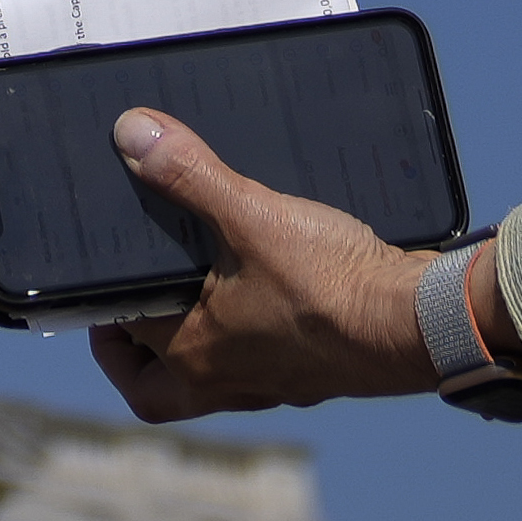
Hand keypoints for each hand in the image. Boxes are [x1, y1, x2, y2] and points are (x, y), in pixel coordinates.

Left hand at [81, 111, 470, 424]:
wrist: (422, 325)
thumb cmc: (332, 287)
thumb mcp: (250, 216)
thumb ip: (188, 175)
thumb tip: (130, 133)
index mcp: (195, 359)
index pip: (126, 355)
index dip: (104, 323)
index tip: (99, 287)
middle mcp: (230, 384)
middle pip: (160, 387)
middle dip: (139, 349)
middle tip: (136, 299)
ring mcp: (276, 385)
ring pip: (213, 379)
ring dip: (196, 340)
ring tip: (194, 284)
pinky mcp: (316, 373)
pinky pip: (263, 364)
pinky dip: (249, 334)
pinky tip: (261, 290)